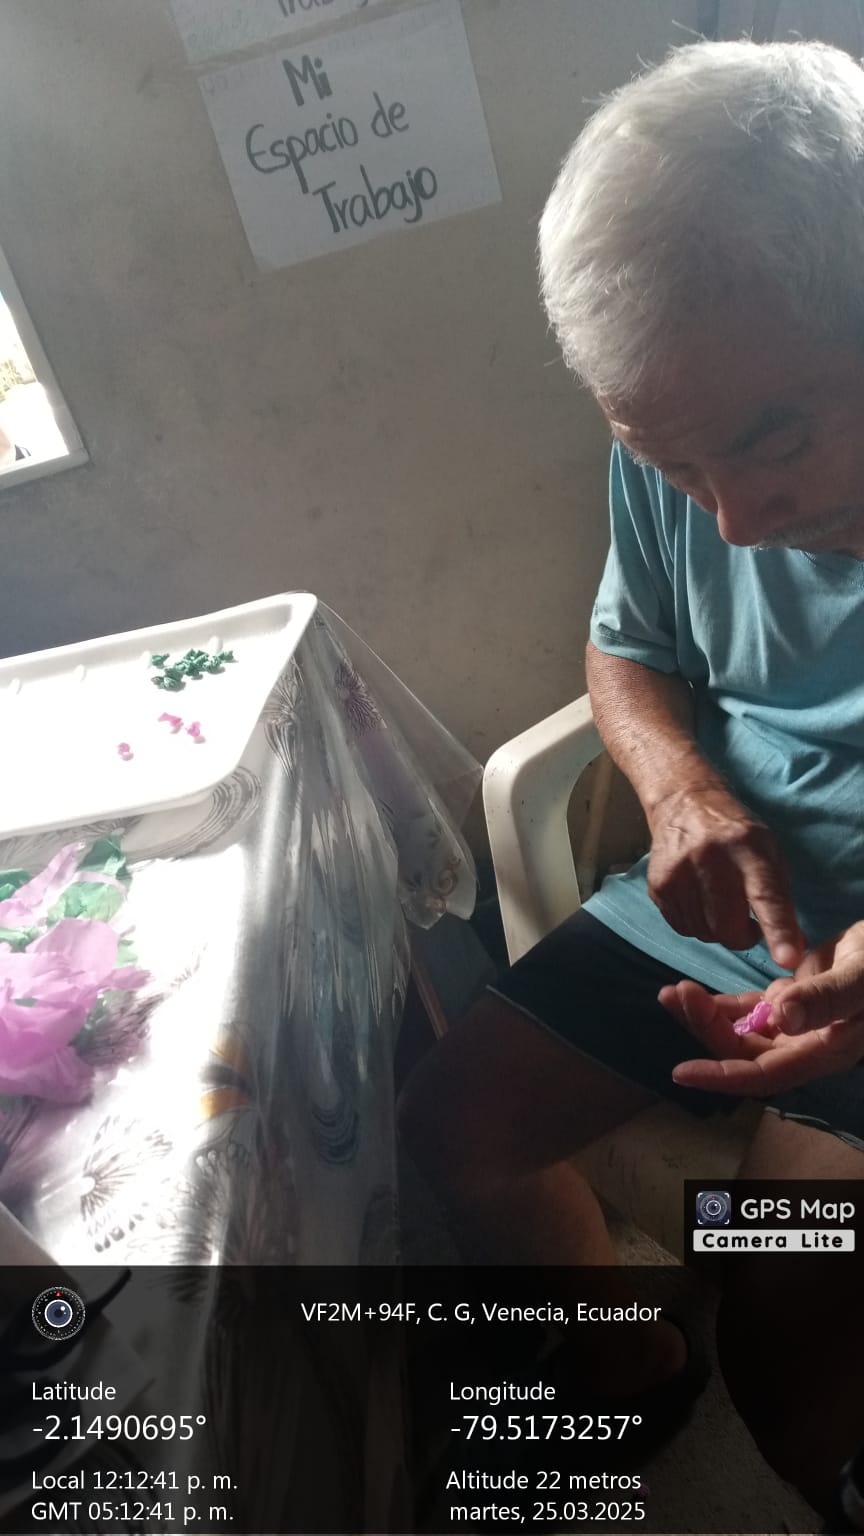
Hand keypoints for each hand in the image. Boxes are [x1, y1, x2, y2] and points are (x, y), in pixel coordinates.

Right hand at [646, 782, 806, 969]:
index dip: (778, 929)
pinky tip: (700, 901)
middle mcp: (710, 860)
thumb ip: (780, 897)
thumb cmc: (736, 833)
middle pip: (728, 928)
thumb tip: (795, 946)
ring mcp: (678, 874)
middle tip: (747, 923)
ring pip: (704, 934)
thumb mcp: (768, 851)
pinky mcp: (658, 886)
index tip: (788, 959)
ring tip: (720, 903)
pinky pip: (683, 928)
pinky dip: (696, 924)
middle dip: (742, 937)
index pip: (766, 895)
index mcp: (748, 848)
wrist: (684, 803)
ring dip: (717, 929)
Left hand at [658, 925, 863, 1093]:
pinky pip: (746, 1012)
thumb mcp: (860, 976)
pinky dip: (719, 1004)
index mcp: (823, 1051)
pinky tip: (692, 991)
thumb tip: (782, 1018)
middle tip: (676, 994)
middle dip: (704, 1030)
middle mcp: (805, 1047)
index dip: (723, 1077)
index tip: (681, 1072)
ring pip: (739, 1033)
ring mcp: (796, 1027)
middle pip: (742, 1054)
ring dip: (705, 1017)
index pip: (765, 1075)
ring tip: (672, 992)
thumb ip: (825, 998)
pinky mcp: (790, 1004)